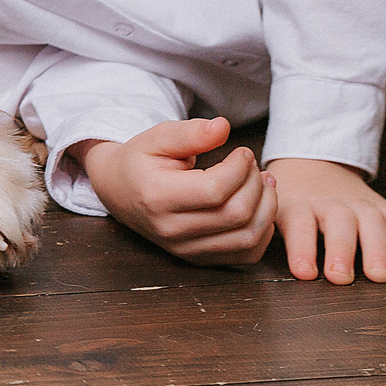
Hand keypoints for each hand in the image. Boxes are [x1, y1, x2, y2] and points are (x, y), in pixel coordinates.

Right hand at [77, 117, 277, 265]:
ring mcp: (185, 249)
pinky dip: (262, 231)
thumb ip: (190, 132)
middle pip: (235, 214)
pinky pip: (246, 254)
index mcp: (157, 196)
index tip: (243, 152)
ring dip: (266, 208)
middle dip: (255, 185)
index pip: (214, 190)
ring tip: (262, 183)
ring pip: (247, 238)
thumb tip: (223, 127)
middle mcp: (171, 230)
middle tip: (252, 166)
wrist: (119, 191)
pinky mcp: (199, 259)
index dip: (239, 168)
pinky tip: (259, 207)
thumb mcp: (156, 137)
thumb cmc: (141, 160)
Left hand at [261, 157, 385, 284]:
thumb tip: (241, 252)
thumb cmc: (285, 201)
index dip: (302, 248)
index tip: (304, 273)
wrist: (310, 166)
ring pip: (371, 222)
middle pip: (338, 223)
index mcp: (296, 204)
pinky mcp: (383, 207)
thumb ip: (259, 229)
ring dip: (378, 249)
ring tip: (380, 276)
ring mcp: (359, 204)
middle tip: (340, 277)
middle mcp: (329, 203)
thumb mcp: (266, 209)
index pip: (299, 224)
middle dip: (340, 250)